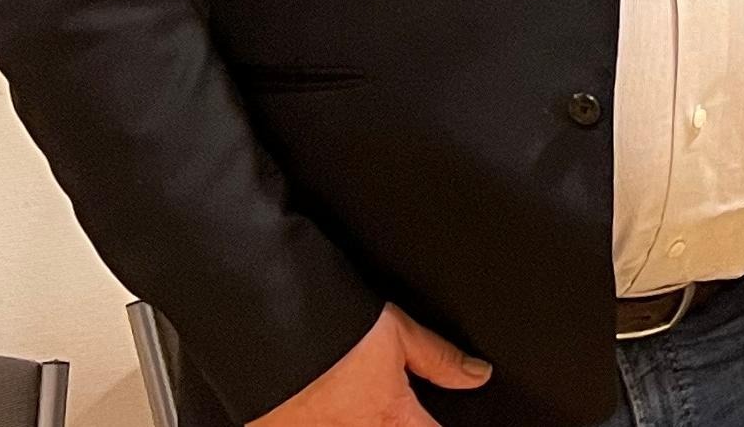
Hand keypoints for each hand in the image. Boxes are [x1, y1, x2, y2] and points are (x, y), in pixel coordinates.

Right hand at [249, 305, 488, 425]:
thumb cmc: (334, 328)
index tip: (428, 420)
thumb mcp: (400, 334)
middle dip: (387, 422)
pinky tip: (314, 409)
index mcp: (388, 415)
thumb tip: (476, 375)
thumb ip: (439, 360)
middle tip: (374, 403)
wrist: (267, 326)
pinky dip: (313, 421)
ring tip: (347, 400)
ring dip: (352, 420)